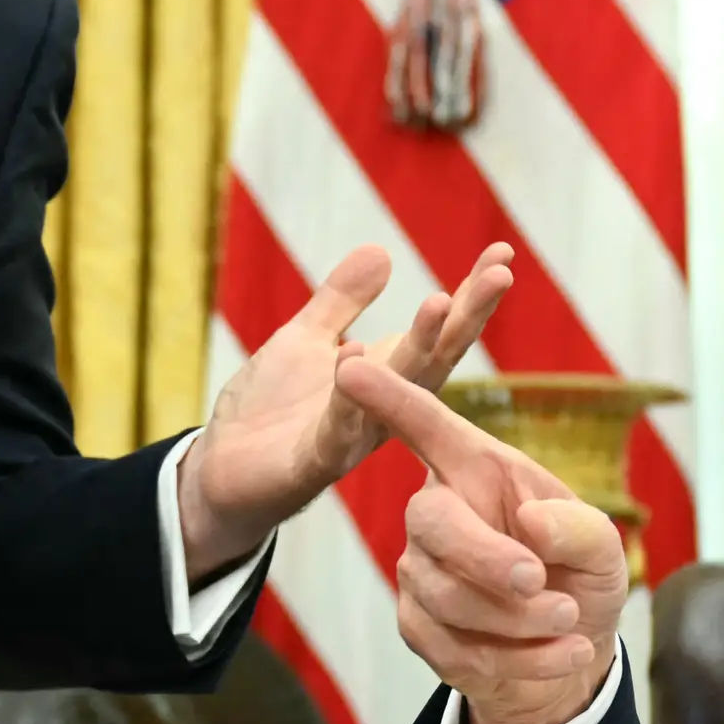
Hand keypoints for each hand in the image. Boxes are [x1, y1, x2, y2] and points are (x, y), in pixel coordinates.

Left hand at [178, 242, 512, 567]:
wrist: (219, 472)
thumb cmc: (270, 411)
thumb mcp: (306, 340)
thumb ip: (341, 300)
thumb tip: (382, 251)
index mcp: (387, 379)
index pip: (439, 333)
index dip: (471, 296)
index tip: (503, 254)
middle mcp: (385, 409)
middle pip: (437, 359)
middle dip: (468, 317)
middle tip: (501, 275)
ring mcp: (352, 438)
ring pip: (400, 393)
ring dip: (422, 347)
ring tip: (440, 301)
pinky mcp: (312, 463)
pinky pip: (336, 429)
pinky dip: (348, 393)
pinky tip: (354, 352)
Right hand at [334, 355, 626, 723]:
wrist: (574, 651)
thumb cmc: (581, 577)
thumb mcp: (604, 548)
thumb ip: (581, 529)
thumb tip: (532, 522)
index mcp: (479, 470)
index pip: (426, 426)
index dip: (390, 398)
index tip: (352, 367)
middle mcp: (438, 511)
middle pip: (430, 521)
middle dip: (487, 559)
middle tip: (542, 584)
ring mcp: (419, 570)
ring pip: (445, 596)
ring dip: (520, 621)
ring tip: (571, 622)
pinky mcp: (417, 625)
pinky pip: (451, 648)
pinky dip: (518, 660)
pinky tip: (561, 654)